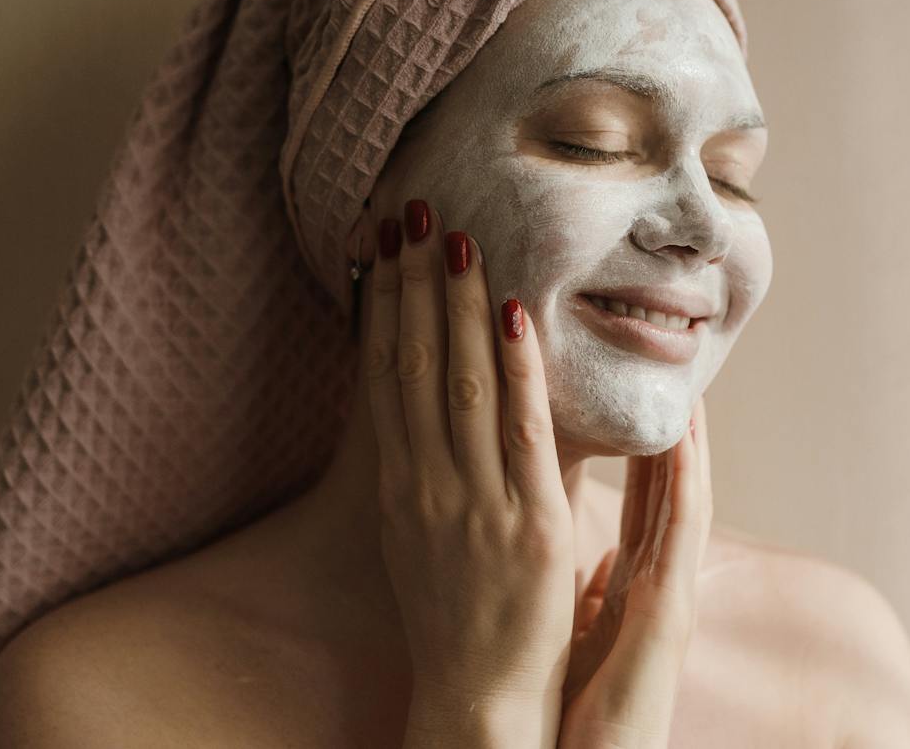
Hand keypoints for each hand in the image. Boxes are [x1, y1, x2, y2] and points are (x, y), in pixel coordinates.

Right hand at [366, 198, 574, 747]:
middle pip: (416, 366)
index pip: (384, 376)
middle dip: (415, 284)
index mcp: (397, 485)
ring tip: (457, 238)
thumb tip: (420, 398)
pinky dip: (517, 368)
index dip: (381, 306)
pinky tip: (515, 314)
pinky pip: (521, 431)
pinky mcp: (529, 523)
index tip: (380, 246)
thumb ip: (421, 464)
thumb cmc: (455, 610)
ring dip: (459, 306)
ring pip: (462, 384)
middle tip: (414, 214)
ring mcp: (474, 503)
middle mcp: (425, 485)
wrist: (476, 694)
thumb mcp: (416, 530)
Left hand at [559, 398, 711, 747]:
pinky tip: (684, 441)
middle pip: (669, 491)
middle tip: (675, 373)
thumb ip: (592, 590)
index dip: (648, 450)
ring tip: (689, 389)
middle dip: (675, 433)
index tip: (640, 397)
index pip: (643, 500)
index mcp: (631, 584)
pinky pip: (682, 532)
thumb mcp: (582, 634)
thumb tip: (595, 557)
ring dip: (690, 444)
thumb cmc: (582, 710)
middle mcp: (656, 581)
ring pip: (684, 499)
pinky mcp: (670, 610)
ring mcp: (669, 593)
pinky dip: (685, 481)